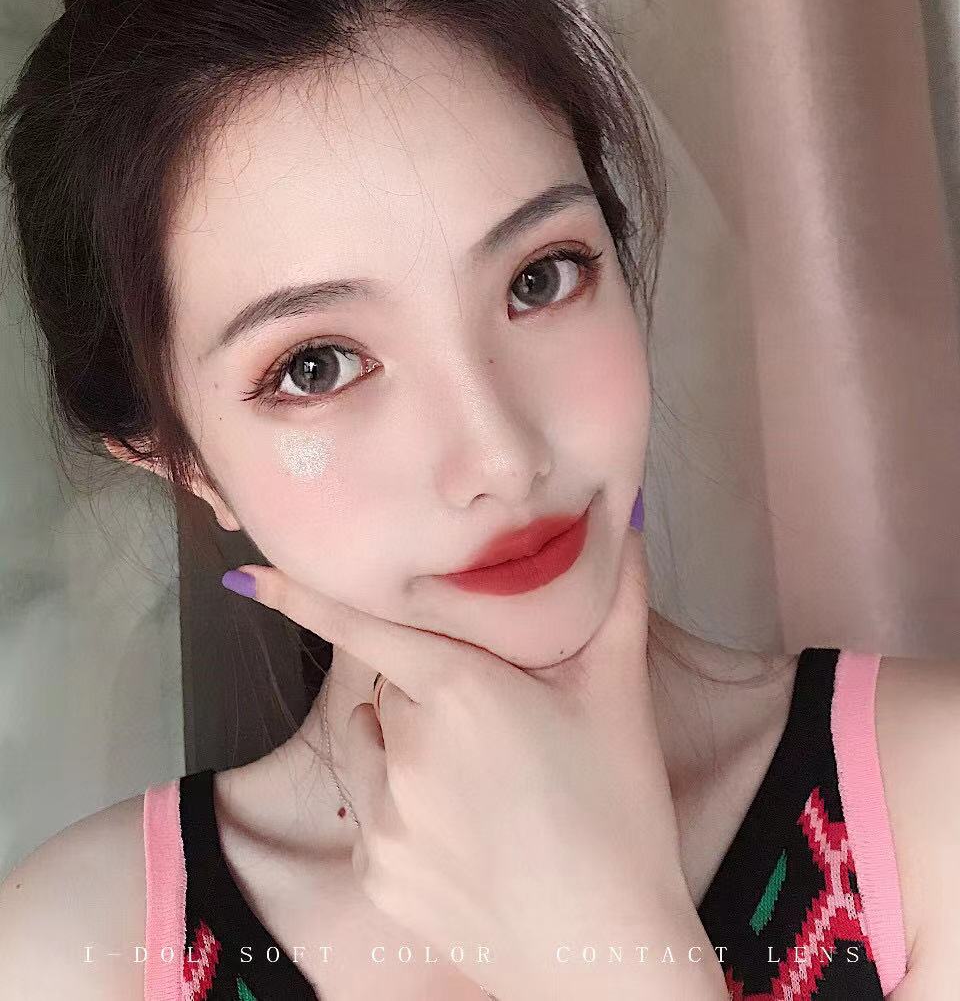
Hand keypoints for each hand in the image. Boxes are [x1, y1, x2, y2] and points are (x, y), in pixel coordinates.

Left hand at [229, 528, 722, 998]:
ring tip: (473, 773)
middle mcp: (405, 747)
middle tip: (490, 716)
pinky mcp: (377, 872)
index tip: (246, 577)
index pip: (366, 630)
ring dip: (400, 739)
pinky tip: (461, 827)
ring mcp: (383, 816)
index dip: (303, 598)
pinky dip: (401, 802)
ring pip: (370, 744)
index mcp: (457, 690)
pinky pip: (372, 810)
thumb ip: (619, 598)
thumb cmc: (619, 813)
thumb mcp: (621, 697)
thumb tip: (628, 516)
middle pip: (389, 686)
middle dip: (423, 684)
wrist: (606, 953)